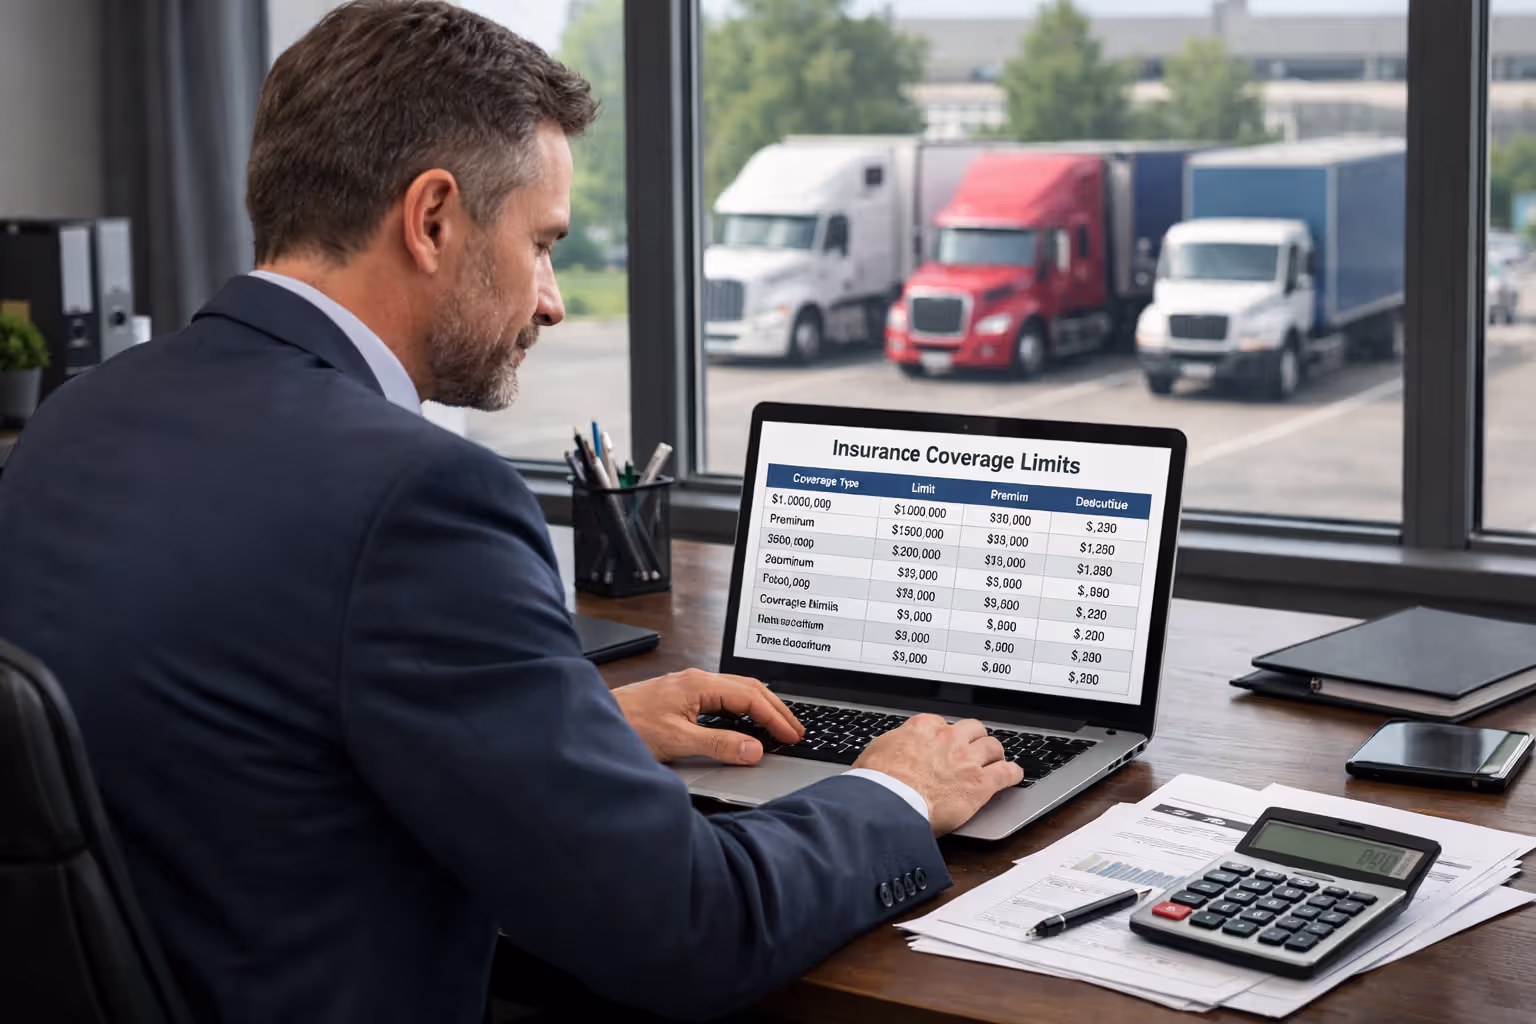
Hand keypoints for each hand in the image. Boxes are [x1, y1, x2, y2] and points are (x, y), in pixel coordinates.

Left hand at [613, 668, 803, 764]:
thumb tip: (754, 749)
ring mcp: (688, 686)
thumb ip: (718, 745)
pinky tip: (746, 722)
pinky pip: (722, 697)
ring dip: (761, 707)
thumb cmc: (628, 726)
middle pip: (748, 688)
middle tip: (796, 730)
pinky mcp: (681, 696)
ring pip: (736, 691)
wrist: (593, 721)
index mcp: (698, 684)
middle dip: (775, 709)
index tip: (792, 736)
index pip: (750, 697)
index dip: (775, 718)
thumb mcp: (677, 741)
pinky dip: (743, 709)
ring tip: (779, 726)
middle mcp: (695, 680)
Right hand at [852, 715, 1021, 835]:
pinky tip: (1013, 776)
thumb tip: (891, 750)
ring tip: (994, 763)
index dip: (945, 737)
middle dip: (973, 740)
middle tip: (972, 752)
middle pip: (973, 729)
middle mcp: (948, 738)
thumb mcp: (877, 752)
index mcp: (923, 727)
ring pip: (993, 746)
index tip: (945, 745)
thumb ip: (893, 746)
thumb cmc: (877, 785)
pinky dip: (1012, 773)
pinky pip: (1007, 772)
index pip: (942, 724)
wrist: (887, 806)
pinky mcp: (981, 783)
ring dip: (993, 755)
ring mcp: (967, 759)